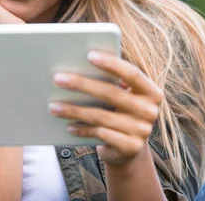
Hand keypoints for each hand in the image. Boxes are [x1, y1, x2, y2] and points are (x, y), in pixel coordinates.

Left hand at [48, 50, 162, 165]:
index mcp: (151, 92)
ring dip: (74, 110)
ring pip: (101, 116)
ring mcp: (142, 131)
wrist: (129, 149)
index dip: (111, 64)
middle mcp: (150, 111)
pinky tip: (68, 126)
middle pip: (111, 93)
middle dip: (82, 84)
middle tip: (58, 79)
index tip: (89, 55)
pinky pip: (100, 135)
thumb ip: (110, 82)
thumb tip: (79, 66)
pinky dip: (82, 129)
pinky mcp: (130, 147)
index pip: (132, 74)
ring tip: (54, 106)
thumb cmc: (120, 113)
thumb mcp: (121, 97)